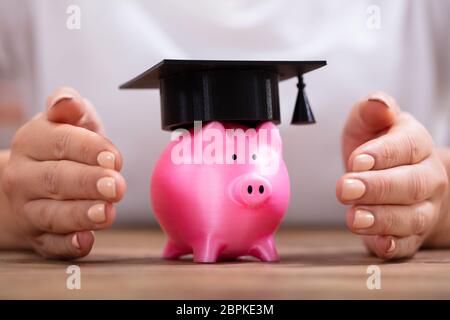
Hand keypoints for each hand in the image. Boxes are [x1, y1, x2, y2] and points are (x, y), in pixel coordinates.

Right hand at [1, 87, 125, 258]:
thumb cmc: (60, 150)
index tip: (113, 158)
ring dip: (81, 215)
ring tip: (106, 213)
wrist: (28, 185)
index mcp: (33, 141)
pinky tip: (86, 240)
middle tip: (116, 186)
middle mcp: (24, 176)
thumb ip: (73, 110)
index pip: (60, 142)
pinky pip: (51, 244)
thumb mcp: (67, 123)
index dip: (89, 149)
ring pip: (52, 214)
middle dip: (88, 183)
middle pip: (56, 179)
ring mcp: (28, 209)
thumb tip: (67, 100)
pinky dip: (68, 244)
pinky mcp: (39, 237)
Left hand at [337, 92, 448, 258]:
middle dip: (378, 188)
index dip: (384, 154)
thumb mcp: (367, 123)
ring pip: (413, 216)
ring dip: (383, 219)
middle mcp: (427, 176)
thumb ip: (369, 110)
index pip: (408, 146)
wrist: (391, 177)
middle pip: (412, 184)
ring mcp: (423, 207)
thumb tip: (378, 103)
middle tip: (345, 188)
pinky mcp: (412, 234)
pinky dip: (392, 245)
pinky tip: (376, 241)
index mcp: (416, 143)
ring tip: (354, 217)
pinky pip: (407, 244)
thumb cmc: (375, 148)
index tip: (357, 161)